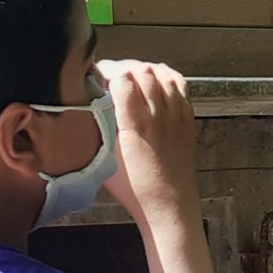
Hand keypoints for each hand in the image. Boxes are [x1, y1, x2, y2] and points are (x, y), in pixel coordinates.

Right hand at [100, 60, 197, 220]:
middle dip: (125, 66)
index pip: (123, 79)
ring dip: (146, 69)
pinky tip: (157, 79)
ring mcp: (177, 116)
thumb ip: (96, 133)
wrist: (169, 206)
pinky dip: (167, 77)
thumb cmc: (135, 190)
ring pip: (164, 74)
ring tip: (133, 74)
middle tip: (112, 74)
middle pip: (144, 71)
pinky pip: (181, 86)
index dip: (108, 71)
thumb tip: (84, 114)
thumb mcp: (104, 162)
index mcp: (135, 125)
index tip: (96, 74)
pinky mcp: (188, 121)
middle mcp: (159, 116)